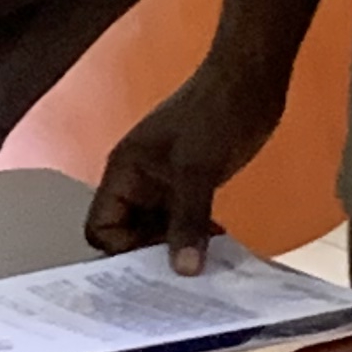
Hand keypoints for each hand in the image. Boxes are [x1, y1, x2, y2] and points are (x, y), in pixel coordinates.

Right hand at [87, 50, 290, 271]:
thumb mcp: (196, 171)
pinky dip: (196, 235)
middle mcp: (139, 182)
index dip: (122, 250)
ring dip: (178, 247)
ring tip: (204, 262)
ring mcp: (165, 184)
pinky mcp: (191, 184)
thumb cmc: (214, 113)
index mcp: (124, 173)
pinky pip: (183, 221)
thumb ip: (187, 221)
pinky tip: (217, 245)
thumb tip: (185, 271)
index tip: (158, 262)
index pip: (101, 227)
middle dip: (152, 254)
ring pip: (158, 230)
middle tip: (184, 271)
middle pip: (128, 234)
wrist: (250, 80)